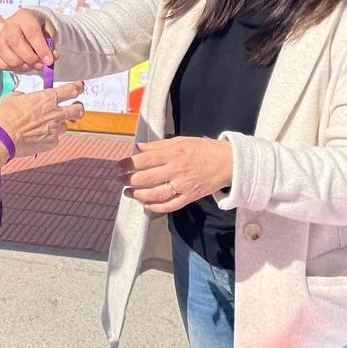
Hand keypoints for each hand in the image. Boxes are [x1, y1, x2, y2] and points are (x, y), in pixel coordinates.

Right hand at [0, 8, 57, 72]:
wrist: (27, 26)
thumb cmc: (38, 29)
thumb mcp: (48, 33)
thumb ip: (50, 46)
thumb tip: (49, 60)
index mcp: (25, 16)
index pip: (31, 32)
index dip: (40, 48)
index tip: (48, 61)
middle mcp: (10, 24)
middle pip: (15, 41)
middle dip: (29, 58)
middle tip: (40, 65)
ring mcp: (0, 36)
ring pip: (4, 51)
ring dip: (19, 64)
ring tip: (30, 66)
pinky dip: (8, 66)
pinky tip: (20, 66)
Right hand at [0, 81, 85, 156]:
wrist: (2, 137)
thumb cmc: (5, 116)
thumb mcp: (12, 98)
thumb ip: (23, 96)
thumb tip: (23, 97)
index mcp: (47, 98)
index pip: (71, 90)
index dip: (77, 88)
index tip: (79, 87)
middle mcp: (55, 113)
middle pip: (78, 110)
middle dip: (78, 108)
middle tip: (75, 107)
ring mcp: (55, 129)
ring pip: (65, 126)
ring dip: (59, 125)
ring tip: (46, 126)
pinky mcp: (51, 143)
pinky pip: (54, 139)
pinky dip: (49, 138)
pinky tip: (37, 137)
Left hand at [118, 137, 233, 213]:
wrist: (229, 163)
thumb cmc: (204, 149)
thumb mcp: (181, 141)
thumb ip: (159, 145)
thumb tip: (138, 148)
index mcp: (173, 153)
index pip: (144, 160)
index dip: (127, 164)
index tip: (118, 167)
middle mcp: (176, 170)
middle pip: (146, 178)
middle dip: (129, 180)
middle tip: (119, 181)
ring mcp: (183, 185)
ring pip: (155, 194)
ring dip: (138, 195)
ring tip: (128, 193)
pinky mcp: (190, 197)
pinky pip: (170, 205)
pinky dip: (156, 207)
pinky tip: (146, 204)